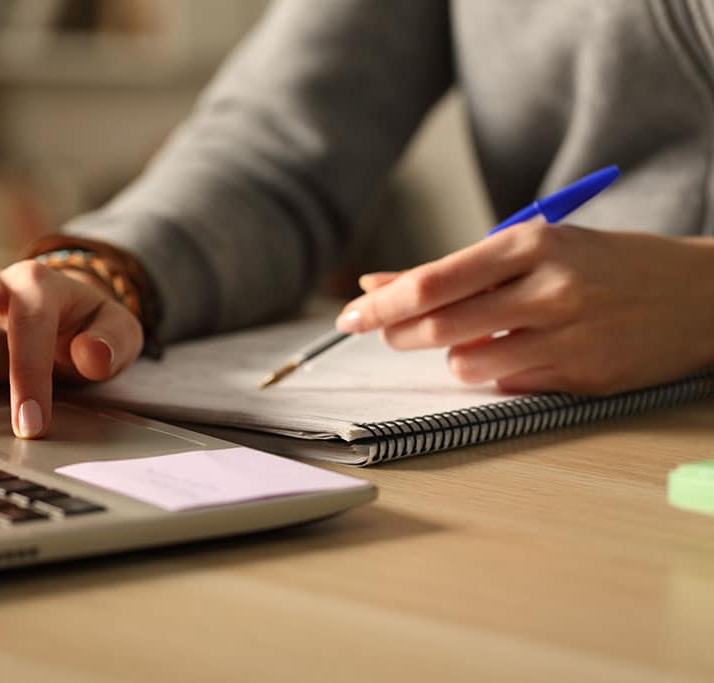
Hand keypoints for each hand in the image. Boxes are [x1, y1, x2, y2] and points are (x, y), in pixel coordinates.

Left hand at [335, 223, 713, 394]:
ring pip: (466, 365)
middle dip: (398, 335)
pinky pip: (507, 384)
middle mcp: (547, 289)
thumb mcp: (533, 247)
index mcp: (530, 245)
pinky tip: (519, 354)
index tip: (348, 316)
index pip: (433, 281)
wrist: (697, 294)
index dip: (381, 305)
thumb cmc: (603, 264)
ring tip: (476, 338)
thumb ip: (455, 269)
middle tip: (389, 334)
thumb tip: (378, 283)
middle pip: (439, 326)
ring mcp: (567, 337)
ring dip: (455, 357)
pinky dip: (496, 373)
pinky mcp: (581, 377)